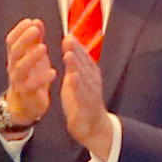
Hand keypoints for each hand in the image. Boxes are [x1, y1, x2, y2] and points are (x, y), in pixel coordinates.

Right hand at [1, 18, 53, 128]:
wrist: (25, 106)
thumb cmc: (30, 77)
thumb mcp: (33, 57)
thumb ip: (34, 40)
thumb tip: (36, 21)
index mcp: (15, 57)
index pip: (11, 41)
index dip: (19, 30)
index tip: (30, 21)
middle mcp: (13, 68)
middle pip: (15, 51)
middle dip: (24, 39)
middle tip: (35, 29)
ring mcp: (18, 81)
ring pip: (21, 68)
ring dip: (31, 57)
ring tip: (43, 48)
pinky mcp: (26, 93)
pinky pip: (32, 85)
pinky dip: (42, 78)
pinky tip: (53, 72)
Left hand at [58, 34, 109, 153]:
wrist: (93, 127)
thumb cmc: (83, 102)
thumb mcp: (77, 80)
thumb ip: (73, 64)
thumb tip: (69, 46)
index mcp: (90, 74)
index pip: (83, 57)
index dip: (76, 46)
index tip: (68, 34)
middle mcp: (93, 81)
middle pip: (84, 64)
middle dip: (76, 51)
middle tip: (68, 39)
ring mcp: (91, 93)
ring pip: (83, 77)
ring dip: (76, 65)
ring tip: (68, 54)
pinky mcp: (87, 106)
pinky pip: (81, 95)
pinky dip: (77, 85)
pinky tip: (72, 77)